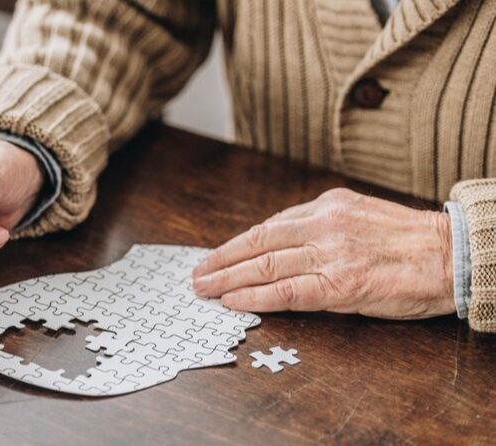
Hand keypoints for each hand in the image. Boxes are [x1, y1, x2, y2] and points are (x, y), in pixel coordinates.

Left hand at [192, 188, 454, 318]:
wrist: (452, 255)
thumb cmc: (408, 240)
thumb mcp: (359, 215)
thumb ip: (320, 224)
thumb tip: (280, 241)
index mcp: (327, 206)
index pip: (268, 226)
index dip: (236, 244)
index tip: (215, 255)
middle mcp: (323, 225)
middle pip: (257, 243)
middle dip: (221, 260)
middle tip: (197, 274)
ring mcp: (330, 254)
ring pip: (264, 266)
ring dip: (227, 278)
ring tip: (204, 289)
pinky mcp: (340, 285)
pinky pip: (287, 291)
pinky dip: (254, 297)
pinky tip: (233, 301)